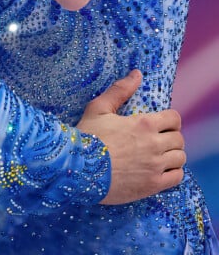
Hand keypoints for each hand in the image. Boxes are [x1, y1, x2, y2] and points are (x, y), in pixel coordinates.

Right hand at [77, 70, 184, 203]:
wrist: (80, 169)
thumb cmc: (88, 136)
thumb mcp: (98, 108)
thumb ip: (120, 90)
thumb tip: (137, 74)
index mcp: (144, 124)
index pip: (174, 118)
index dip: (169, 119)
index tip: (160, 123)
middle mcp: (154, 144)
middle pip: (179, 139)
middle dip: (171, 136)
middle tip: (158, 139)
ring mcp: (155, 166)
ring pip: (180, 158)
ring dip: (173, 154)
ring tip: (160, 154)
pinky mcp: (153, 185)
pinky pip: (177, 177)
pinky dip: (173, 172)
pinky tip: (161, 169)